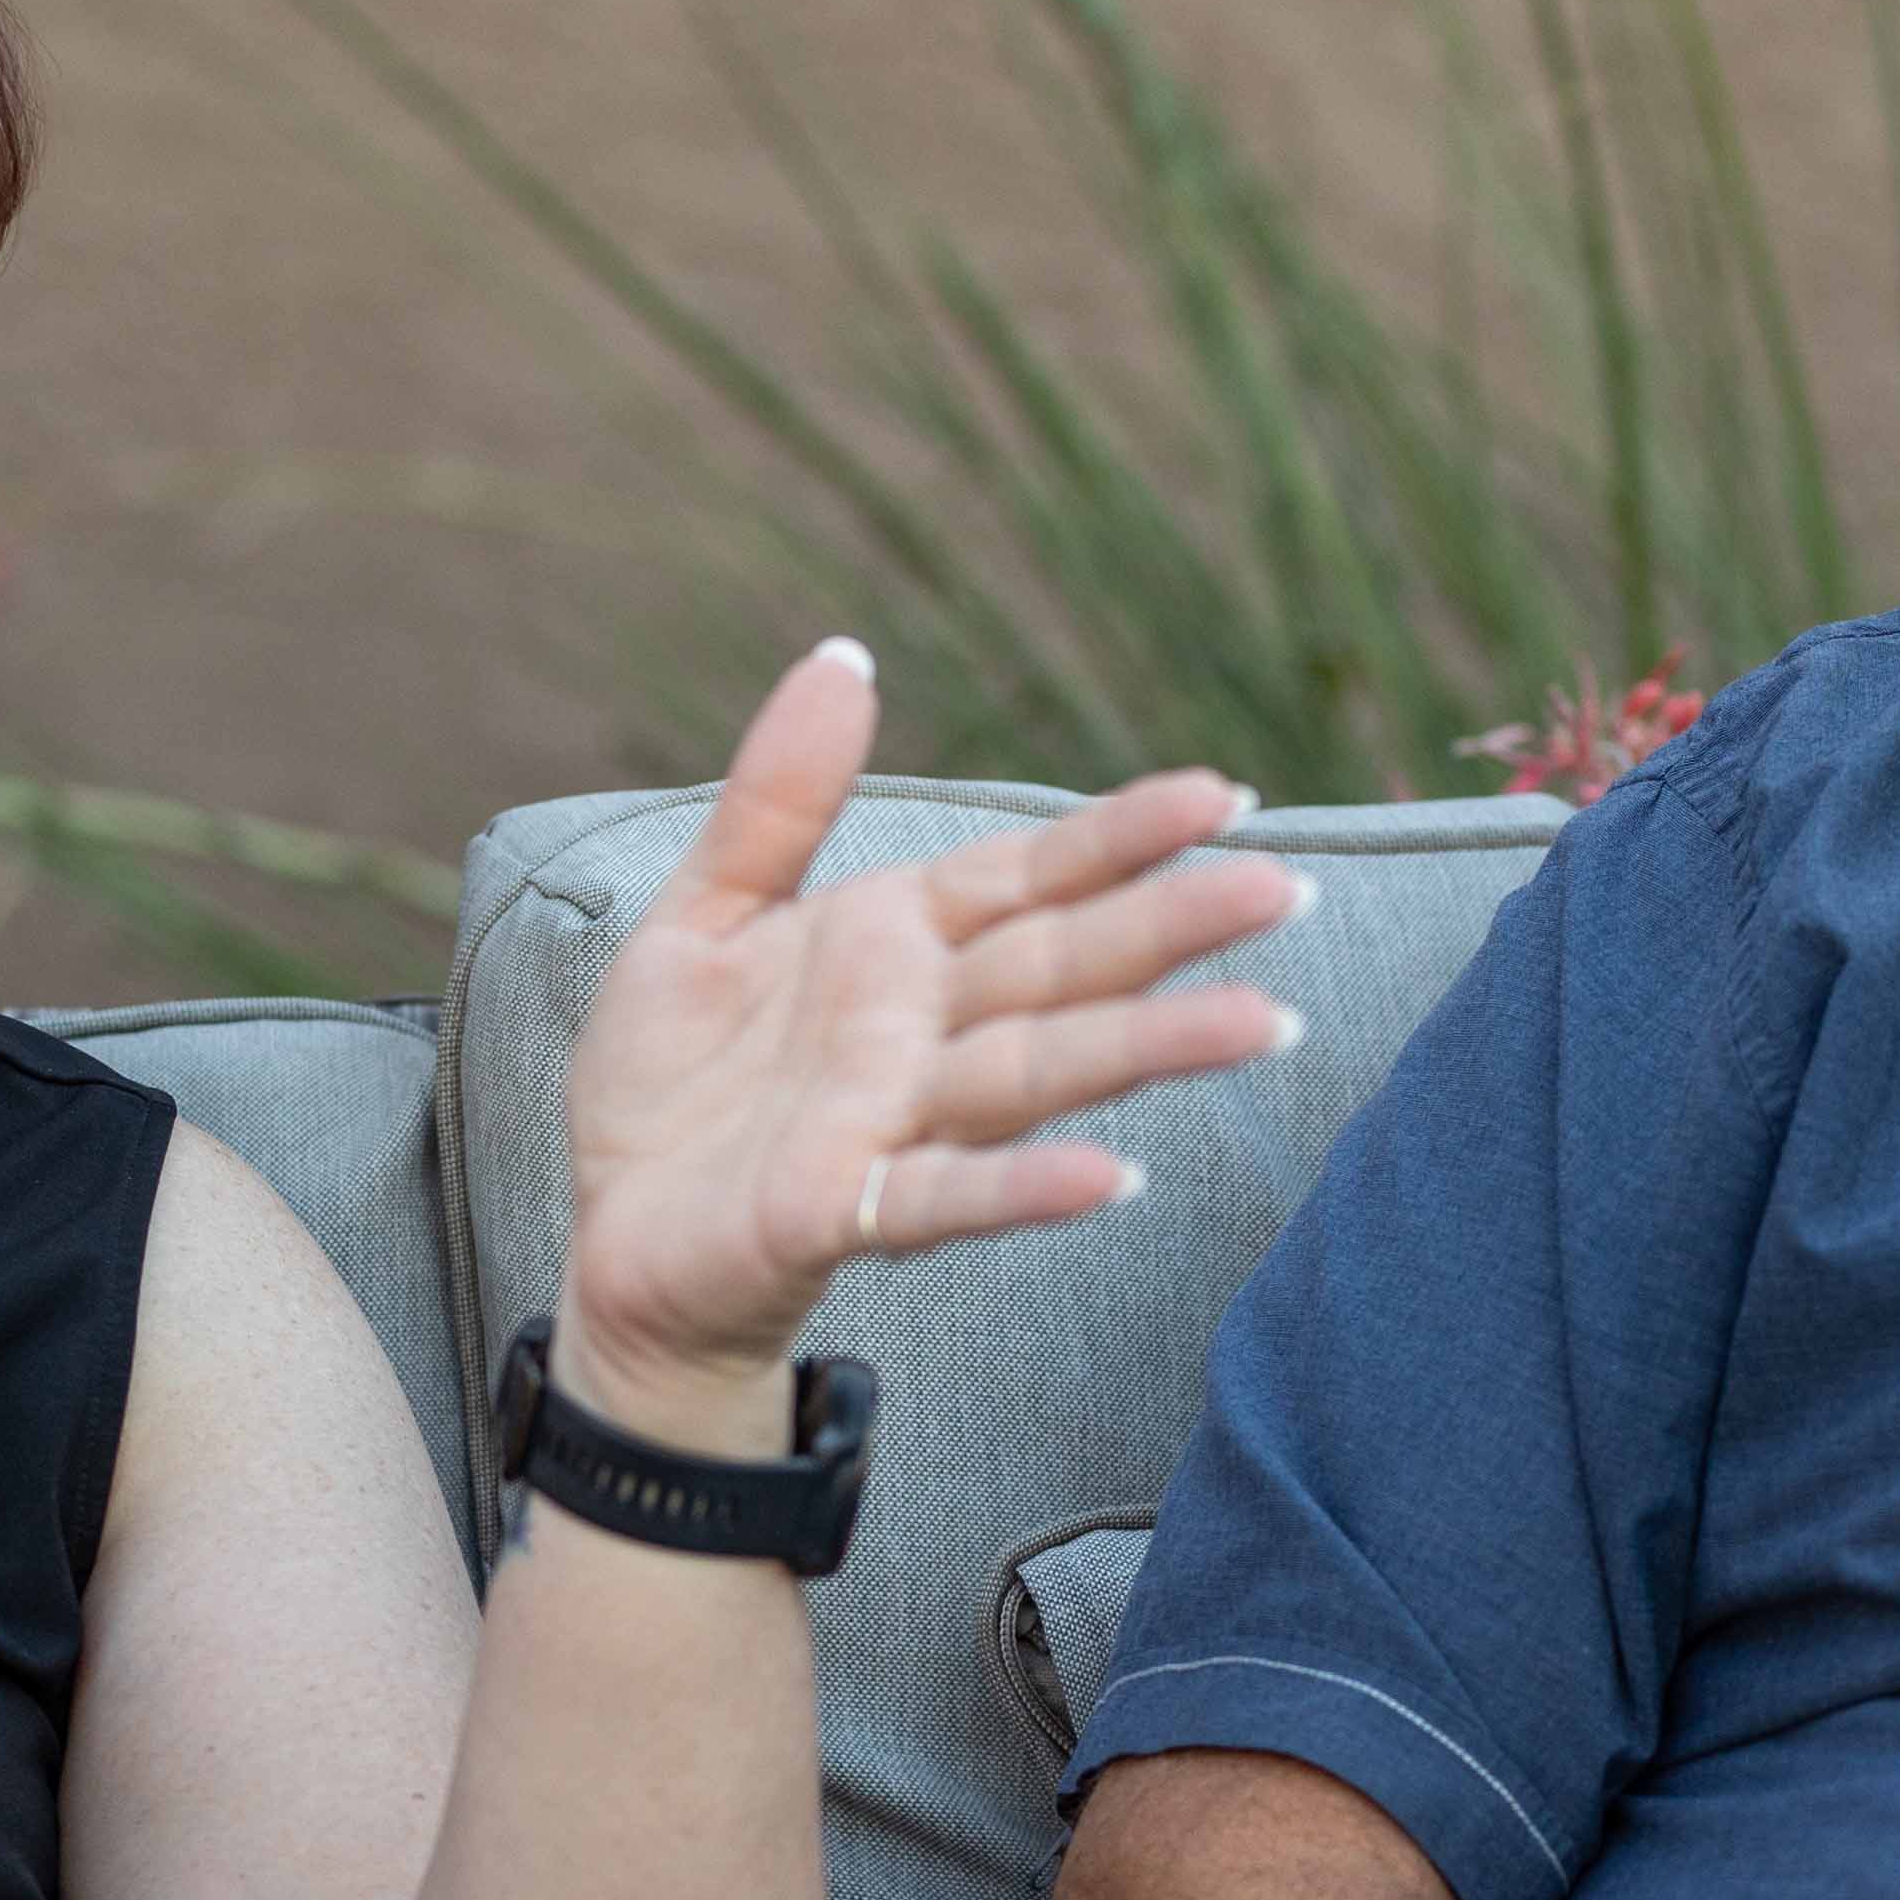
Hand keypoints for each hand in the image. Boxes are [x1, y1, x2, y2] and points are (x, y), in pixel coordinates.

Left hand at [554, 641, 1305, 1403]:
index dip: (1120, 837)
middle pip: (1064, 967)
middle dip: (1172, 927)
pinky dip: (1025, 1187)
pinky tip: (1111, 1180)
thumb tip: (845, 657)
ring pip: (1037, 1072)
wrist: (613, 1241)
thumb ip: (779, 797)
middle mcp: (920, 1030)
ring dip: (1145, 1049)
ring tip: (1257, 1024)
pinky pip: (948, 1194)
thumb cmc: (675, 1083)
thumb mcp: (707, 912)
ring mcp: (892, 1121)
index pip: (1032, 878)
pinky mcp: (842, 1206)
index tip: (1223, 796)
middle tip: (1285, 890)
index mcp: (897, 946)